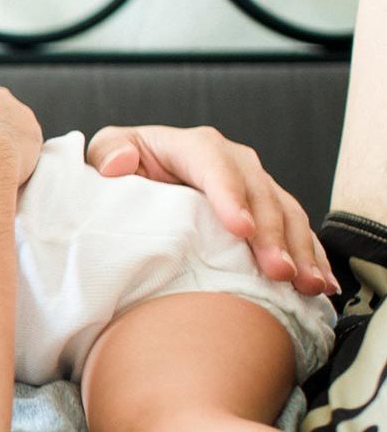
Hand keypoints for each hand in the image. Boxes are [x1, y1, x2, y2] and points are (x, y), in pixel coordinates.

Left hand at [85, 125, 335, 295]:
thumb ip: (109, 152)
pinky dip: (311, 258)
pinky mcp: (267, 211)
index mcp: (193, 146)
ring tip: (307, 284)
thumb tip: (118, 163)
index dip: (230, 196)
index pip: (215, 166)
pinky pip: (296, 232)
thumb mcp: (108, 151)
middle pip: (259, 194)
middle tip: (278, 271)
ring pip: (286, 215)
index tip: (240, 228)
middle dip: (273, 235)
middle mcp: (233, 162)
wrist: (138, 177)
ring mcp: (254, 186)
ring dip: (300, 251)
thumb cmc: (122, 166)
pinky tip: (322, 284)